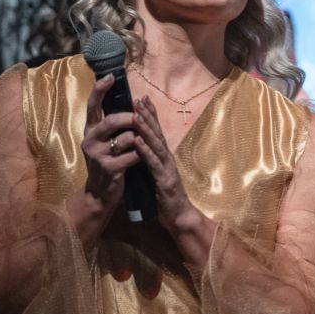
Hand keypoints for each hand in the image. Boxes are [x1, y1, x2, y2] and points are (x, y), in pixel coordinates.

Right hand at [80, 75, 140, 209]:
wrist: (100, 193)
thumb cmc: (107, 161)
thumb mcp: (104, 141)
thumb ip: (112, 123)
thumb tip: (130, 101)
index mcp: (90, 129)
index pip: (92, 105)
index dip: (100, 89)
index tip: (111, 76)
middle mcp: (90, 139)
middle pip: (112, 120)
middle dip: (130, 118)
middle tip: (140, 119)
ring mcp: (98, 155)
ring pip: (126, 138)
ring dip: (139, 139)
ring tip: (141, 143)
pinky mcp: (110, 168)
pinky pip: (133, 155)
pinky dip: (141, 154)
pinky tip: (142, 157)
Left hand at [131, 97, 201, 236]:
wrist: (178, 216)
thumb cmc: (164, 196)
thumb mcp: (154, 173)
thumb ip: (148, 160)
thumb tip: (137, 146)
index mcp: (163, 156)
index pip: (156, 131)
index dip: (150, 114)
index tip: (142, 97)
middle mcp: (167, 158)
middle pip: (157, 132)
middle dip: (148, 115)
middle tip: (139, 98)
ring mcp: (167, 168)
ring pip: (156, 144)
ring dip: (146, 128)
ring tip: (136, 114)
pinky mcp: (164, 180)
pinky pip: (153, 163)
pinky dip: (145, 151)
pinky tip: (137, 141)